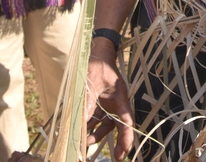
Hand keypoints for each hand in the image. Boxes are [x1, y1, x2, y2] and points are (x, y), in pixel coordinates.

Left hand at [84, 38, 135, 158]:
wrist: (97, 53)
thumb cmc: (98, 65)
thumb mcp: (92, 84)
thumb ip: (88, 103)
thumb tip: (82, 122)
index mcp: (120, 99)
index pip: (127, 123)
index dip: (126, 139)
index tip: (123, 154)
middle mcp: (116, 104)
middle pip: (117, 127)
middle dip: (114, 142)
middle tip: (109, 156)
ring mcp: (108, 104)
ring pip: (104, 125)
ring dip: (95, 134)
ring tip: (83, 142)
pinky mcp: (100, 103)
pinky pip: (96, 118)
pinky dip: (88, 125)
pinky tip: (79, 129)